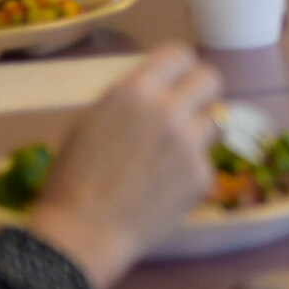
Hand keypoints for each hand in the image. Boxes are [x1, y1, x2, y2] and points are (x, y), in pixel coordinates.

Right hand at [24, 44, 220, 288]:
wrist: (82, 234)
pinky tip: (164, 187)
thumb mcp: (90, 122)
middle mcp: (168, 110)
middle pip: (210, 78)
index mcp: (134, 91)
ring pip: (216, 119)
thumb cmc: (72, 179)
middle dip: (200, 91)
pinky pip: (206, 160)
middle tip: (188, 107)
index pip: (179, 54)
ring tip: (172, 152)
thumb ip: (129, 100)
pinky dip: (190, 169)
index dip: (179, 67)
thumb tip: (159, 88)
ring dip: (198, 130)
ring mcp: (189, 144)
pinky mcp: (202, 175)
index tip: (176, 78)